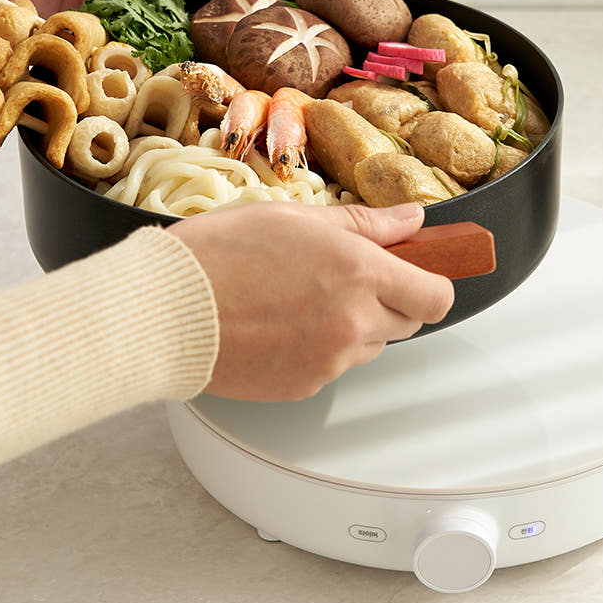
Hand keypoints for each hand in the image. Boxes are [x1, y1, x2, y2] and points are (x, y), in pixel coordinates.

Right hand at [168, 202, 455, 400]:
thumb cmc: (220, 254)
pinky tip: (279, 324)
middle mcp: (353, 321)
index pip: (436, 296)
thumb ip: (365, 223)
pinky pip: (332, 366)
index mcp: (359, 271)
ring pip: (368, 345)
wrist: (166, 310)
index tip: (418, 273)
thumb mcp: (296, 218)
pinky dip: (319, 349)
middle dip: (389, 301)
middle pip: (407, 322)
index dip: (433, 284)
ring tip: (299, 298)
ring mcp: (330, 360)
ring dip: (352, 325)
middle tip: (346, 278)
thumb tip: (412, 219)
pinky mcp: (305, 385)